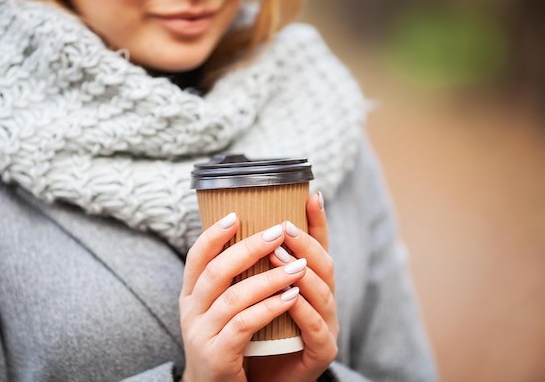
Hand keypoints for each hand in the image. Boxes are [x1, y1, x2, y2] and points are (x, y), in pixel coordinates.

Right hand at [180, 213, 307, 381]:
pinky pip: (245, 324)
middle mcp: (190, 312)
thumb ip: (231, 282)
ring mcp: (201, 333)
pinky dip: (269, 307)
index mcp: (190, 296)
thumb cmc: (227, 344)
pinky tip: (291, 296)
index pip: (196, 257)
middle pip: (216, 271)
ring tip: (298, 265)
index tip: (236, 214)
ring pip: (233, 297)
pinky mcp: (217, 355)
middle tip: (278, 232)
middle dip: (249, 248)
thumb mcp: (221, 311)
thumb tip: (256, 242)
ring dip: (268, 278)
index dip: (213, 234)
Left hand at [246, 192, 338, 381]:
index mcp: (307, 283)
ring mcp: (326, 324)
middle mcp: (321, 300)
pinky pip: (316, 328)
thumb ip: (252, 265)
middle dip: (305, 243)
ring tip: (281, 255)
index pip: (317, 247)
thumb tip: (232, 223)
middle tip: (283, 228)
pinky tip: (290, 296)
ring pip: (323, 292)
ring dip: (302, 272)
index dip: (317, 222)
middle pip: (324, 264)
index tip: (311, 194)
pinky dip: (303, 310)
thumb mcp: (252, 293)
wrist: (253, 378)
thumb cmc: (254, 332)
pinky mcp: (321, 351)